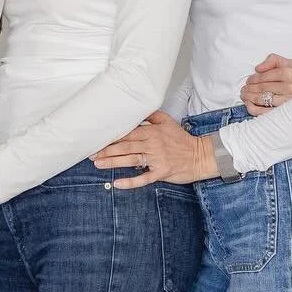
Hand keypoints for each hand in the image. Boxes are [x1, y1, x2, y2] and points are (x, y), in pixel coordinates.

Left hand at [92, 111, 212, 188]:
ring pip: (131, 160)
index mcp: (152, 132)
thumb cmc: (182, 140)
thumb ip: (151, 115)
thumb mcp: (168, 122)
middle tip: (91, 153)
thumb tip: (138, 108)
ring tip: (98, 164)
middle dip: (107, 150)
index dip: (112, 137)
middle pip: (126, 146)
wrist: (200, 155)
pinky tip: (117, 183)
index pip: (128, 133)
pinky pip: (143, 178)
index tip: (98, 139)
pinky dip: (130, 181)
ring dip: (113, 162)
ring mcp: (157, 159)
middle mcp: (153, 144)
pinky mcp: (161, 172)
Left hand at [241, 54, 291, 115]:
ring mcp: (287, 102)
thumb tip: (257, 68)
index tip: (249, 80)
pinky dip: (253, 109)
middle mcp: (289, 87)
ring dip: (248, 97)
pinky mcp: (286, 114)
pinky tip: (249, 105)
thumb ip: (274, 60)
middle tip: (244, 88)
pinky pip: (264, 113)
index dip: (253, 78)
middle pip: (261, 87)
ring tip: (244, 95)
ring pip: (261, 99)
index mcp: (290, 73)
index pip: (264, 75)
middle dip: (249, 88)